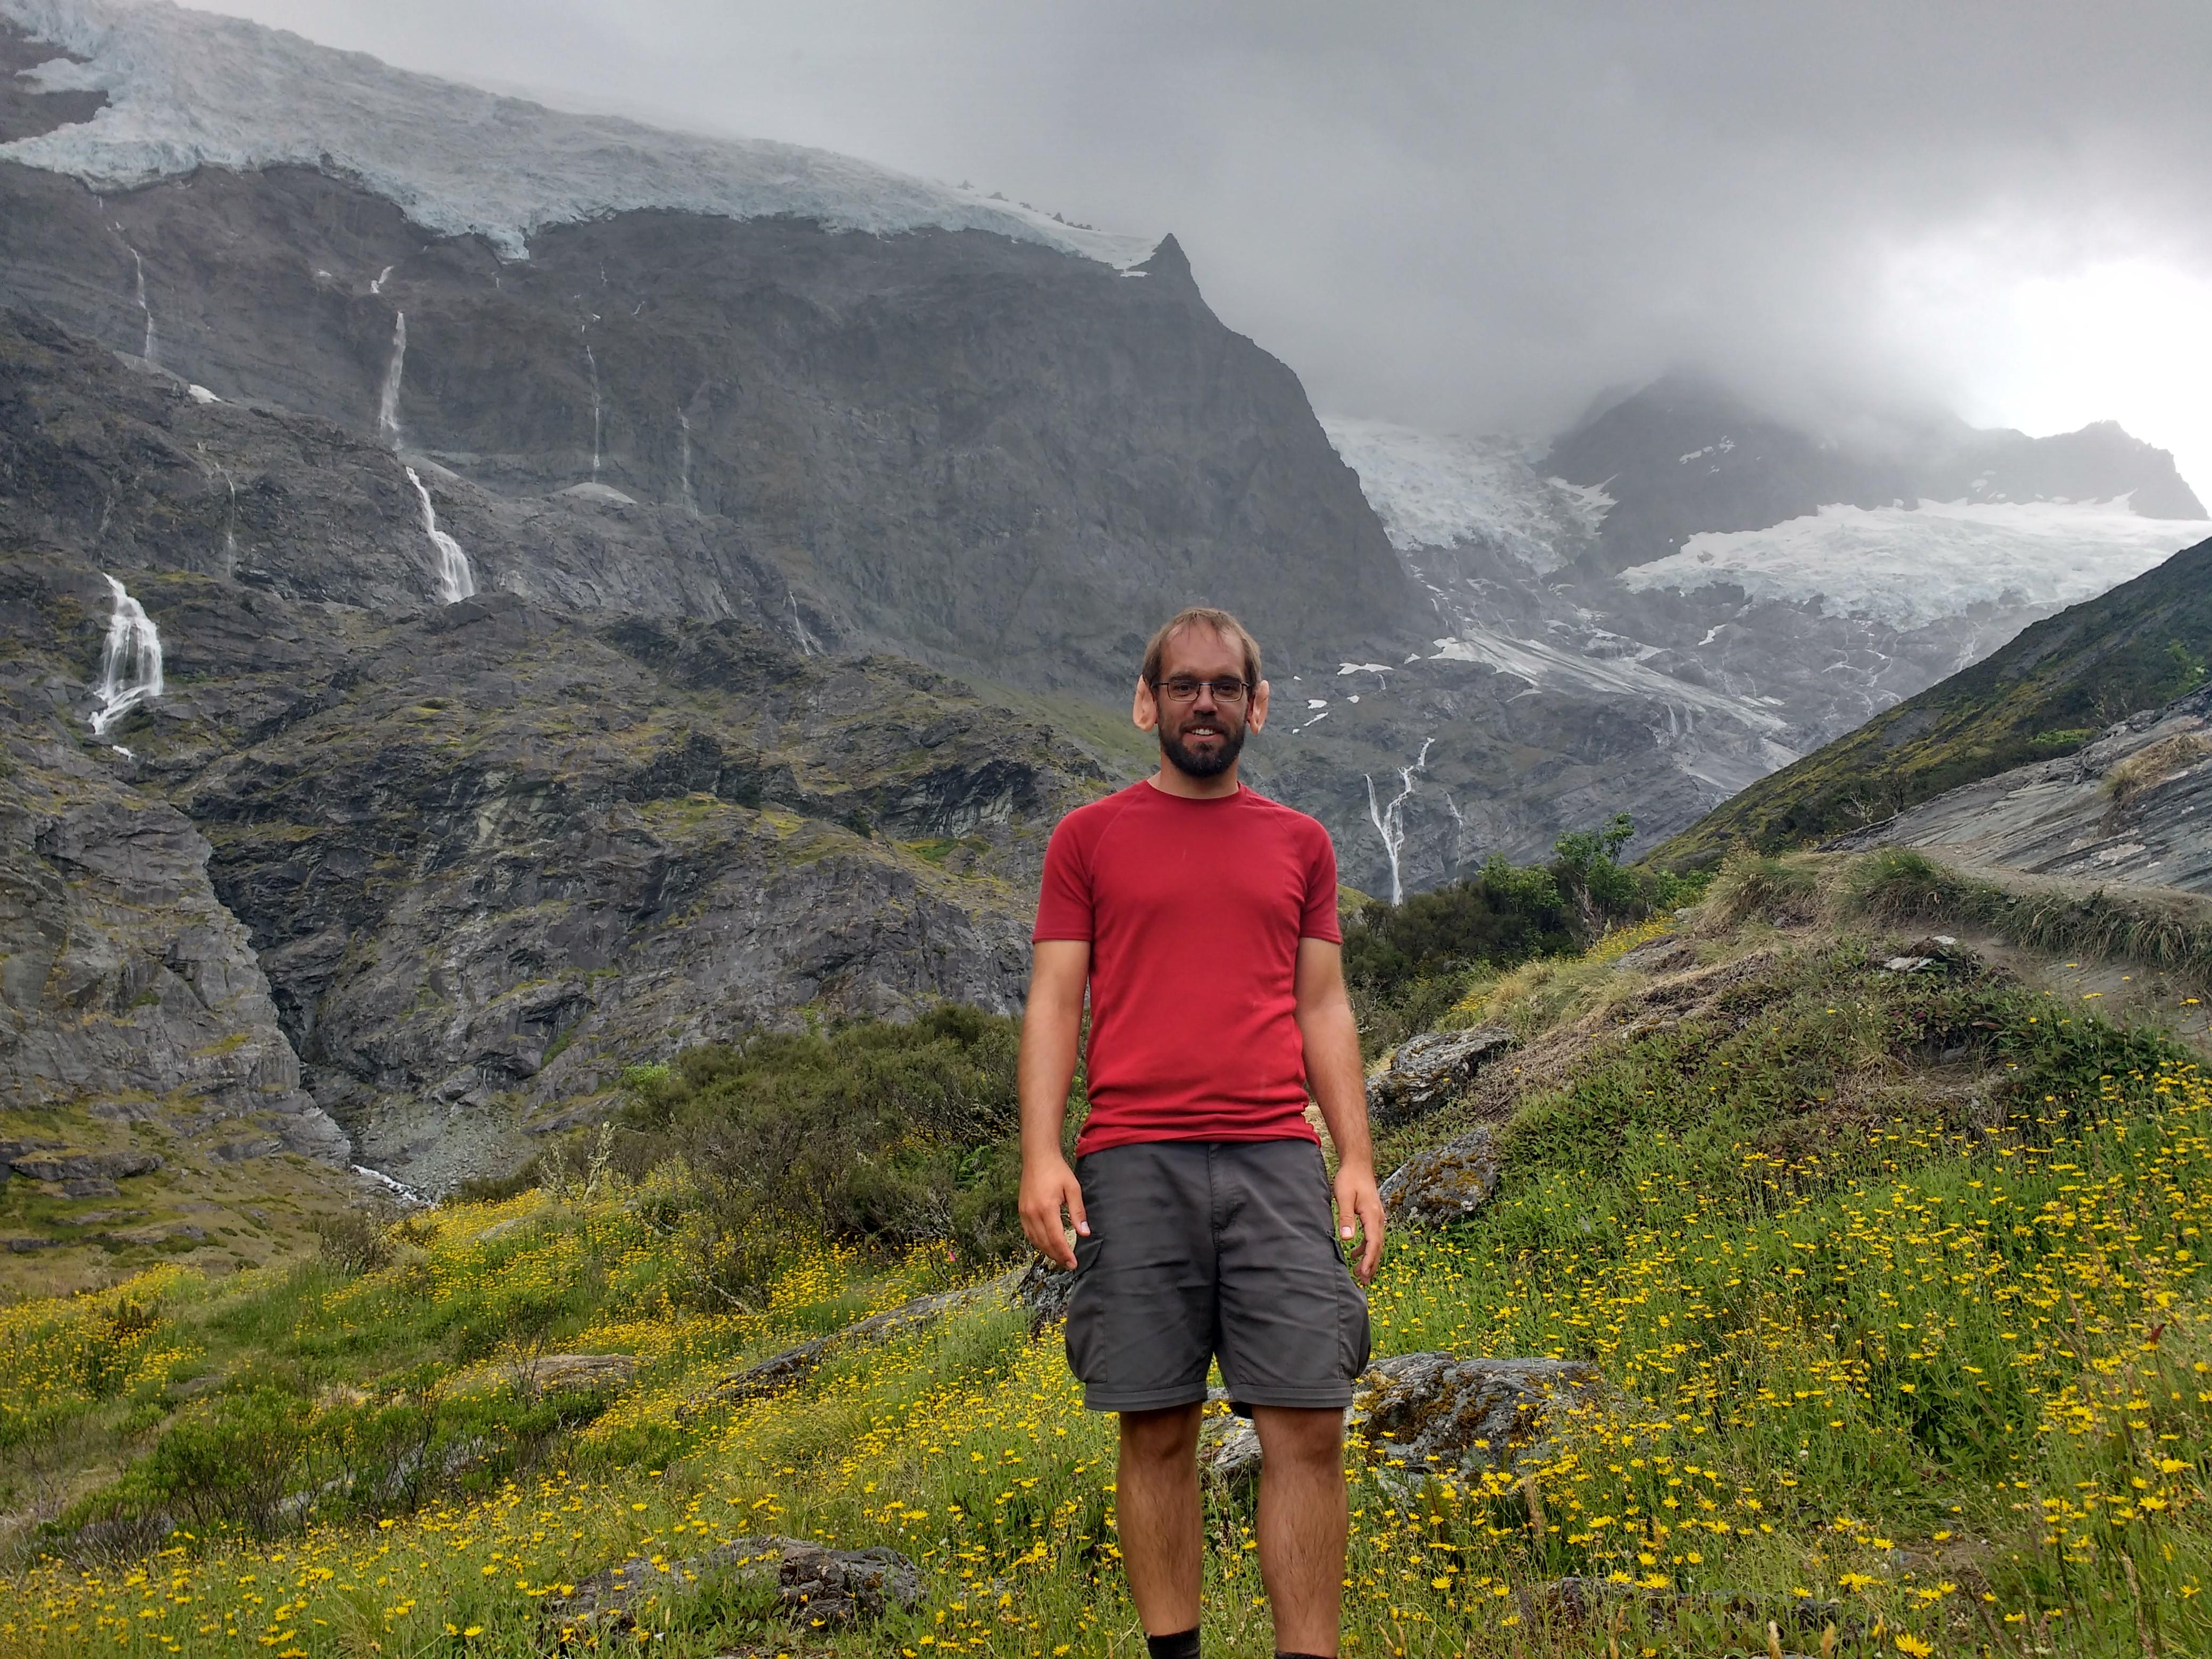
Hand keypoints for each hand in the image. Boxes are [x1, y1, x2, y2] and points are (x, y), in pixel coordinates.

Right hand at [1019, 1154, 1088, 1269]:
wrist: (1038, 1157)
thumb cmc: (1057, 1170)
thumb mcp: (1073, 1189)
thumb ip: (1078, 1212)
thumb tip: (1084, 1233)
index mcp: (1046, 1208)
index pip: (1056, 1238)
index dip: (1065, 1253)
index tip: (1073, 1263)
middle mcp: (1032, 1213)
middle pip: (1044, 1243)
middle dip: (1057, 1256)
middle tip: (1069, 1264)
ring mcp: (1024, 1212)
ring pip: (1035, 1240)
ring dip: (1047, 1252)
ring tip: (1060, 1258)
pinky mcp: (1021, 1210)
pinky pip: (1028, 1233)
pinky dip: (1038, 1242)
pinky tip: (1046, 1245)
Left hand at [1333, 1163, 1384, 1283]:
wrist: (1358, 1164)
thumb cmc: (1349, 1179)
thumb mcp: (1344, 1197)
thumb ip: (1346, 1218)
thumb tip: (1347, 1239)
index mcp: (1372, 1215)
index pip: (1373, 1243)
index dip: (1369, 1260)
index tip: (1364, 1273)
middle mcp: (1378, 1218)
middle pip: (1377, 1246)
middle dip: (1371, 1265)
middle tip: (1363, 1282)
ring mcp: (1377, 1217)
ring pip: (1376, 1242)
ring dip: (1369, 1258)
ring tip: (1361, 1274)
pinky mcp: (1372, 1215)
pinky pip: (1372, 1236)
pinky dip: (1366, 1247)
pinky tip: (1355, 1253)